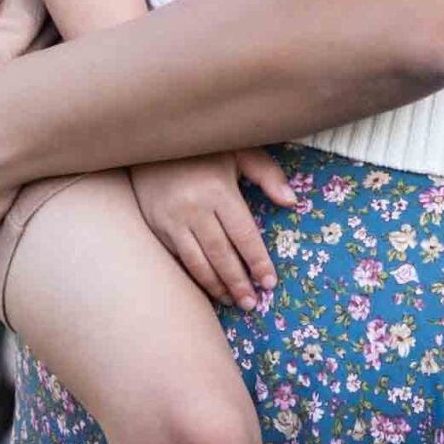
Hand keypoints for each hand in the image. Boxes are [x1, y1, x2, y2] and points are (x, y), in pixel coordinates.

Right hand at [127, 148, 298, 311]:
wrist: (152, 140)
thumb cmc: (204, 147)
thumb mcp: (239, 150)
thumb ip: (267, 174)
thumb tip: (291, 202)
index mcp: (218, 190)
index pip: (243, 235)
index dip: (258, 262)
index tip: (269, 283)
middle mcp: (193, 208)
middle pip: (221, 255)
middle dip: (238, 283)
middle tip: (251, 303)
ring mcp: (171, 220)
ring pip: (197, 263)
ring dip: (216, 287)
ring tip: (232, 302)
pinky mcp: (155, 226)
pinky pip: (178, 259)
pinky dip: (194, 276)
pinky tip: (208, 286)